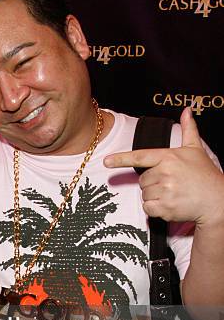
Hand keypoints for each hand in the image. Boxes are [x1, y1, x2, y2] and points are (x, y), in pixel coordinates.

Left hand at [103, 107, 223, 224]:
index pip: (140, 157)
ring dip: (154, 196)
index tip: (106, 162)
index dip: (121, 159)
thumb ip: (188, 129)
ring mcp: (165, 191)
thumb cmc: (205, 175)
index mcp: (169, 157)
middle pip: (142, 180)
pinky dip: (155, 208)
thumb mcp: (196, 150)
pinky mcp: (165, 208)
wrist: (217, 201)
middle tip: (171, 184)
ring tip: (173, 194)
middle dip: (152, 183)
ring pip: (144, 194)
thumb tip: (187, 110)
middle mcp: (165, 173)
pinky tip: (170, 204)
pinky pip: (147, 208)